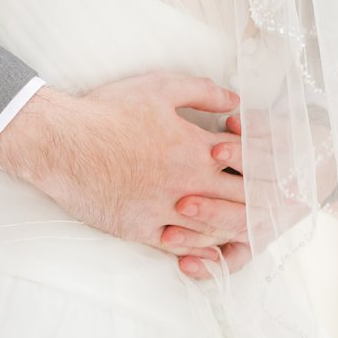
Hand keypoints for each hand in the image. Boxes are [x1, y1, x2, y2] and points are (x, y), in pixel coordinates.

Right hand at [0, 76, 249, 269]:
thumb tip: (236, 101)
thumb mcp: (160, 88)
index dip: (267, 169)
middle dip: (260, 204)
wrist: (61, 141)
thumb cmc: (108, 111)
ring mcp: (165, 210)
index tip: (273, 173)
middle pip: (240, 202)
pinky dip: (199, 249)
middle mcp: (188, 183)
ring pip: (215, 229)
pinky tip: (208, 247)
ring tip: (245, 229)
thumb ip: (204, 92)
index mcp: (198, 148)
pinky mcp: (141, 229)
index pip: (251, 166)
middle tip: (275, 208)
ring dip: (233, 229)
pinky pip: (181, 247)